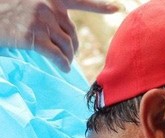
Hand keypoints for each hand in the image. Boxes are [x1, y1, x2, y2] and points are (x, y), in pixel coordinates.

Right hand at [0, 0, 119, 70]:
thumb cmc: (7, 13)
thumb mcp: (29, 4)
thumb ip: (49, 13)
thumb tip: (68, 36)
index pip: (79, 1)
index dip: (99, 6)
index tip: (117, 8)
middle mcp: (47, 6)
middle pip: (72, 33)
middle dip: (73, 46)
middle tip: (69, 55)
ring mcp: (40, 21)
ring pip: (67, 46)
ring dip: (68, 57)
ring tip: (64, 62)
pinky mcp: (33, 37)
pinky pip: (57, 55)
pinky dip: (62, 64)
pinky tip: (62, 69)